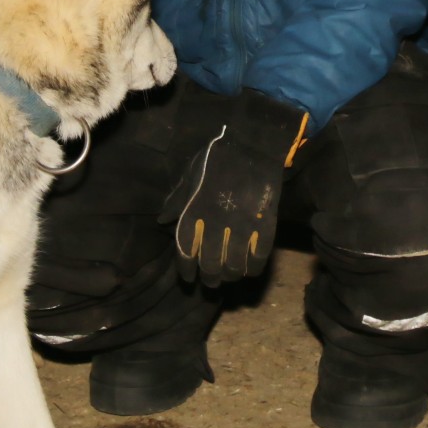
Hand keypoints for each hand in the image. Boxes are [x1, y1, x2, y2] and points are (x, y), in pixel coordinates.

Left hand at [160, 90, 307, 285]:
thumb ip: (177, 200)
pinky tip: (251, 269)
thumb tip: (163, 220)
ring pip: (234, 266)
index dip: (186, 270)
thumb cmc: (216, 158)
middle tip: (211, 282)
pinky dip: (254, 268)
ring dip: (231, 276)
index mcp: (194, 212)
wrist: (252, 144)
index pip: (185, 252)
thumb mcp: (190, 175)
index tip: (189, 278)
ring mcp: (242, 225)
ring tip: (230, 276)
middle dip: (210, 278)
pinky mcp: (265, 224)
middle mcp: (215, 224)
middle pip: (210, 265)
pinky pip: (259, 256)